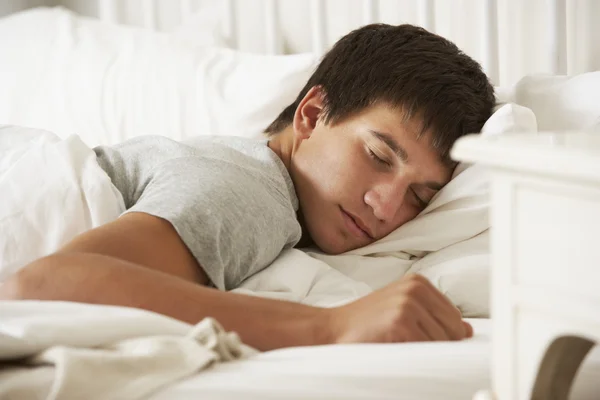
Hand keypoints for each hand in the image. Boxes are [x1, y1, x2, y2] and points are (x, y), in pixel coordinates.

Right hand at [327, 274, 472, 342]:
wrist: (333, 328)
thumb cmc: (367, 323)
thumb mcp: (402, 309)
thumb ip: (434, 315)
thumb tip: (467, 330)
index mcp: (418, 283)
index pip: (455, 317)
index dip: (445, 336)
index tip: (423, 340)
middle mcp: (416, 290)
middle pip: (454, 330)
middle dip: (438, 344)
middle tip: (408, 345)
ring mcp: (408, 305)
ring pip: (441, 342)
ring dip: (425, 352)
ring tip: (400, 345)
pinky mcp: (401, 323)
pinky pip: (426, 350)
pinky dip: (416, 358)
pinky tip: (397, 350)